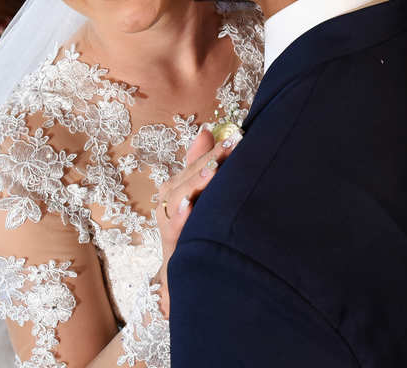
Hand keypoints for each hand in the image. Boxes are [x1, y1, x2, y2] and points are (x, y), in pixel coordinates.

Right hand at [152, 126, 240, 313]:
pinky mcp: (170, 246)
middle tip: (229, 148)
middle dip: (208, 162)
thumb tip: (207, 130)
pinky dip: (180, 219)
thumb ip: (202, 163)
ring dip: (194, 185)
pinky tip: (190, 208)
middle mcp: (171, 202)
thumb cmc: (197, 229)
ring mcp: (170, 223)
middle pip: (186, 177)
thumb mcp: (203, 196)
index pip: (196, 163)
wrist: (192, 274)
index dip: (214, 150)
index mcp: (180, 187)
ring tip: (212, 171)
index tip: (236, 138)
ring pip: (176, 199)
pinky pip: (172, 230)